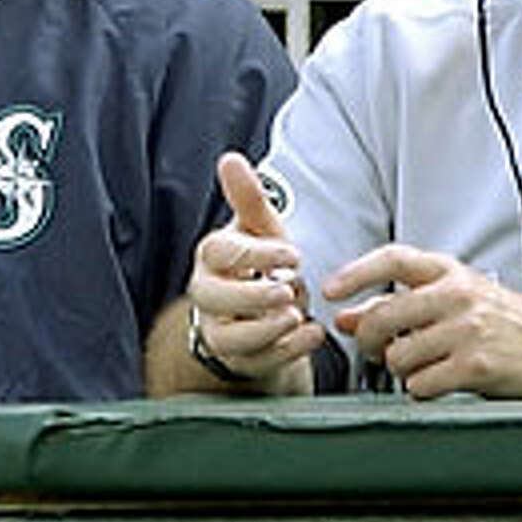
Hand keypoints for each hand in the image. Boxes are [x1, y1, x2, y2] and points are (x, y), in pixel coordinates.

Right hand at [186, 152, 322, 389]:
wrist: (262, 310)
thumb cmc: (259, 264)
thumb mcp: (260, 229)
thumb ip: (248, 197)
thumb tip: (230, 159)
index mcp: (212, 258)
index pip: (219, 253)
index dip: (255, 253)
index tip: (293, 253)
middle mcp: (208, 295)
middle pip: (214, 298)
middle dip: (252, 296)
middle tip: (288, 289)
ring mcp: (220, 331)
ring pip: (230, 337)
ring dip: (266, 328)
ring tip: (298, 315)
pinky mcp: (240, 360)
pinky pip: (257, 362)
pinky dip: (287, 351)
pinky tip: (313, 335)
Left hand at [322, 245, 521, 398]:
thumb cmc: (504, 318)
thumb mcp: (454, 297)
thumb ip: (400, 304)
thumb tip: (346, 317)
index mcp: (448, 272)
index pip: (391, 260)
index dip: (355, 274)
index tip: (330, 291)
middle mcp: (455, 296)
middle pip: (382, 316)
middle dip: (368, 340)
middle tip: (373, 350)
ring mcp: (465, 330)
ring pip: (398, 356)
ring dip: (400, 369)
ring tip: (423, 365)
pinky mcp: (475, 365)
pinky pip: (421, 384)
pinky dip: (422, 389)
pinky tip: (439, 381)